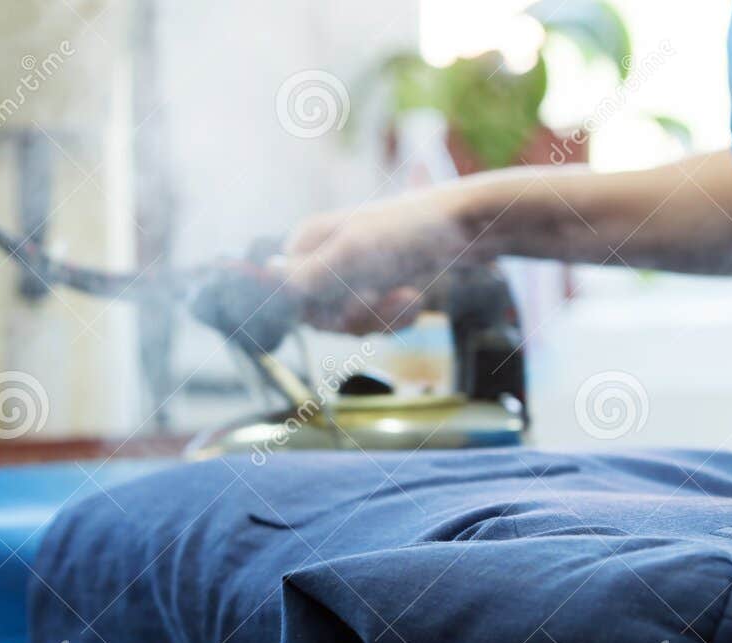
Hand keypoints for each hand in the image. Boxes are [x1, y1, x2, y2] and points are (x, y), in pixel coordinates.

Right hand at [281, 185, 481, 333]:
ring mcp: (354, 275)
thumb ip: (309, 273)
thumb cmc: (411, 231)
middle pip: (317, 315)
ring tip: (408, 296)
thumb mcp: (355, 253)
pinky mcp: (379, 289)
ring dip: (380, 318)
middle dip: (353, 316)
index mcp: (309, 240)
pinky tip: (415, 299)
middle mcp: (325, 257)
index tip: (341, 303)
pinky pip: (374, 322)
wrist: (470, 228)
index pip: (286, 294)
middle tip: (379, 297)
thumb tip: (261, 278)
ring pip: (348, 323)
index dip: (312, 308)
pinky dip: (396, 317)